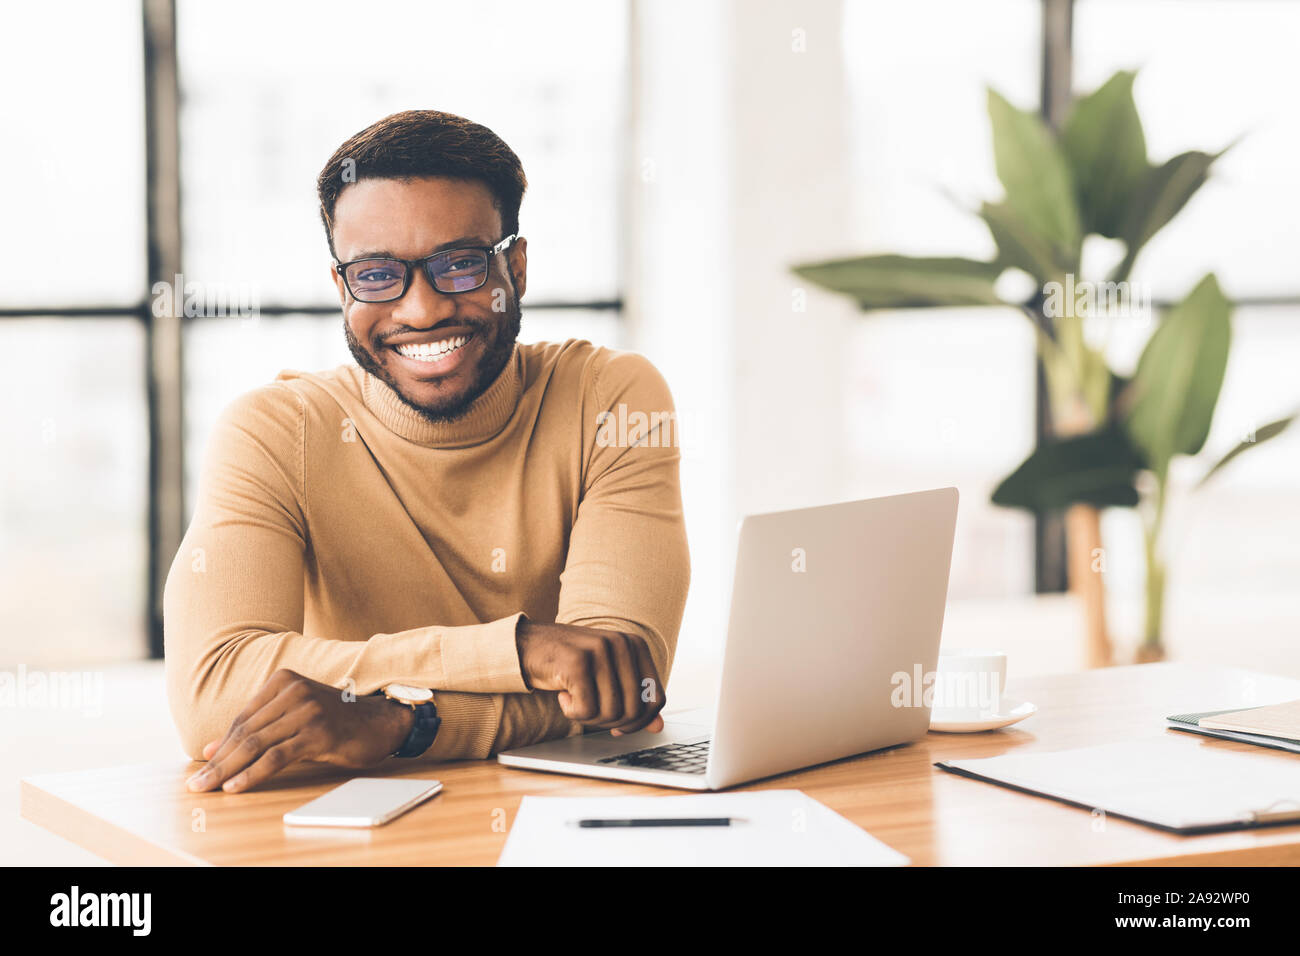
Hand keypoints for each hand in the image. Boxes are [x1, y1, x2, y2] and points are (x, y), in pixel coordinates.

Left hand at [185, 670, 412, 793]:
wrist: (382, 722)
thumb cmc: (337, 721)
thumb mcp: (294, 717)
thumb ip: (257, 728)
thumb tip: (213, 749)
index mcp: (284, 680)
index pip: (243, 718)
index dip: (221, 746)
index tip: (202, 768)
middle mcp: (293, 691)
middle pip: (245, 732)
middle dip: (217, 762)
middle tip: (196, 784)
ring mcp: (307, 711)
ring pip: (256, 745)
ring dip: (227, 770)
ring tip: (208, 788)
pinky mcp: (318, 733)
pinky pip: (276, 757)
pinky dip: (253, 774)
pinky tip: (236, 786)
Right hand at [516, 621, 666, 735]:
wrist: (529, 645)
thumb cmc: (572, 663)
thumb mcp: (608, 676)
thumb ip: (634, 698)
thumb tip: (657, 726)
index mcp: (636, 645)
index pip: (656, 699)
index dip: (640, 722)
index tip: (618, 726)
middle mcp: (622, 643)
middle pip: (634, 710)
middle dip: (610, 722)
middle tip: (589, 711)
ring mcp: (600, 650)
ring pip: (611, 712)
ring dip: (589, 717)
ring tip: (574, 699)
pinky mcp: (577, 662)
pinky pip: (586, 710)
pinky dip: (572, 712)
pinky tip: (563, 696)